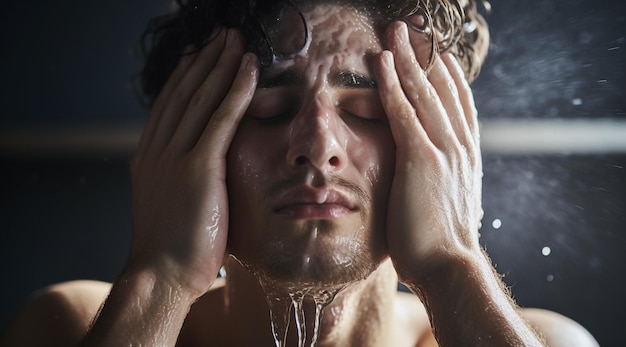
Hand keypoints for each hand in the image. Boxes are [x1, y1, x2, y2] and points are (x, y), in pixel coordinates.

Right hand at [128, 28, 257, 296]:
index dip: (185, 76)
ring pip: (200, 98)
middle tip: (222, 36)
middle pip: (182, 93)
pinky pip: (220, 119)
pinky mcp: (197, 169)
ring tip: (236, 40)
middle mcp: (157, 150)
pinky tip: (249, 68)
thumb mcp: (172, 206)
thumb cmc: (173, 251)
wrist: (160, 277)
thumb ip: (183, 180)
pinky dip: (236, 89)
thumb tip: (204, 173)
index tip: (199, 55)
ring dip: (221, 65)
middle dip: (204, 61)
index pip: (168, 105)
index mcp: (149, 158)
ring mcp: (174, 157)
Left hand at [376, 22, 483, 283]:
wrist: (449, 267)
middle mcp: (460, 146)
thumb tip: (433, 185)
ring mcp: (443, 150)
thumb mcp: (448, 208)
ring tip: (396, 33)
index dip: (449, 80)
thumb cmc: (442, 246)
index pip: (459, 108)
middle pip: (443, 91)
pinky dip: (393, 83)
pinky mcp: (421, 158)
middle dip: (427, 58)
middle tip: (414, 32)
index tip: (439, 59)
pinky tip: (382, 62)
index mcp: (466, 158)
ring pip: (424, 93)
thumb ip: (442, 186)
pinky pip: (403, 111)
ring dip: (408, 59)